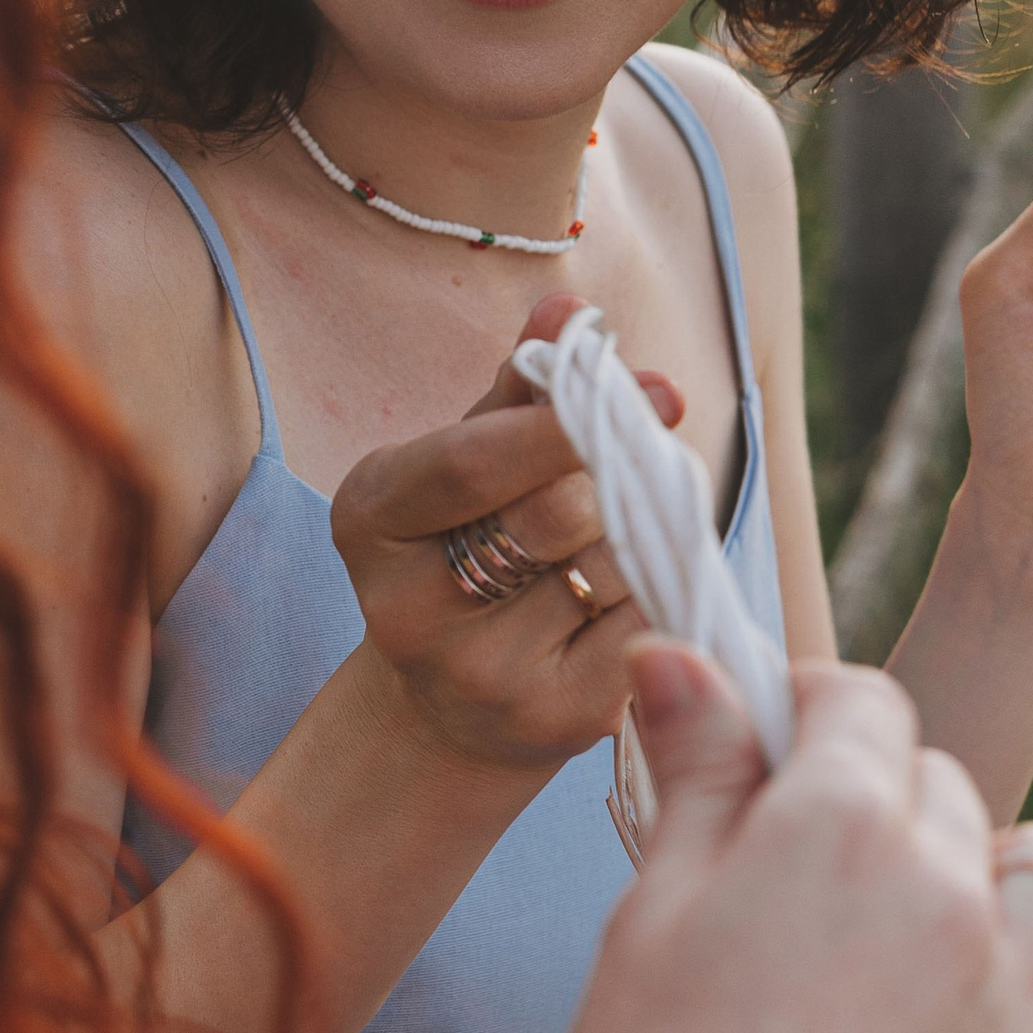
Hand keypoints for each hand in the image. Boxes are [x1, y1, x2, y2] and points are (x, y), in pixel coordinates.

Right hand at [330, 294, 680, 774]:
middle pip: (555, 512)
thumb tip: (572, 312)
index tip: (658, 391)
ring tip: (632, 526)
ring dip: (647, 531)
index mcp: (370, 515)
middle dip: (617, 475)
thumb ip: (519, 388)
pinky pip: (645, 624)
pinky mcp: (552, 721)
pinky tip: (641, 588)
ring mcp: (478, 674)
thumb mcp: (472, 462)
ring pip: (611, 565)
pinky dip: (662, 590)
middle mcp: (405, 606)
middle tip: (648, 458)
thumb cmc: (472, 547)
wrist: (456, 708)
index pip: (473, 462)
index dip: (567, 421)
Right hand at [548, 646, 1032, 1032]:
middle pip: (935, 779)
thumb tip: (679, 652)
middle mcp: (947, 883)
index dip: (804, 711)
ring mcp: (1010, 982)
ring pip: (1032, 864)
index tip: (766, 750)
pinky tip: (964, 1007)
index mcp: (834, 824)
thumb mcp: (647, 919)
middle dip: (871, 797)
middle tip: (788, 876)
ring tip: (887, 937)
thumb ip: (693, 778)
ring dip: (970, 871)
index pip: (857, 700)